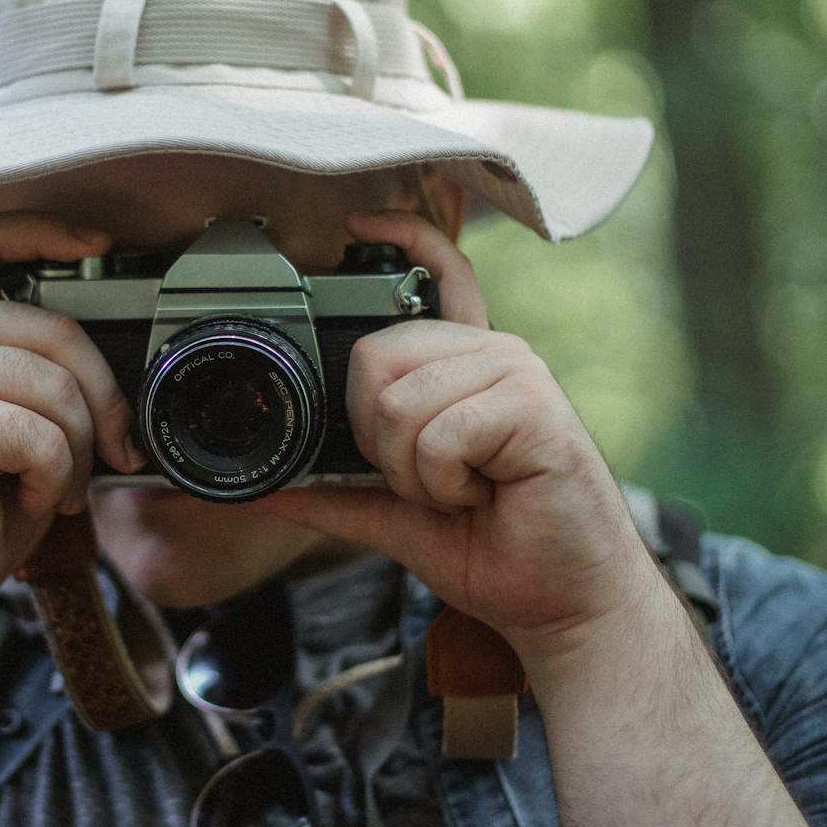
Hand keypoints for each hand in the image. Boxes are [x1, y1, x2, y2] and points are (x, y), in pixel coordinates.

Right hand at [0, 212, 144, 640]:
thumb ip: (44, 371)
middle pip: (57, 330)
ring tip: (55, 486)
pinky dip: (54, 478)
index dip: (49, 232)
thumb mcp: (14, 420)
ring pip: (56, 389)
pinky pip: (41, 436)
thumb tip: (127, 355)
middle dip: (105, 400)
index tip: (99, 245)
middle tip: (113, 453)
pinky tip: (29, 499)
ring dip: (79, 452)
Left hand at [251, 210, 669, 658]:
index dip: (401, 239)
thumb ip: (337, 495)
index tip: (357, 224)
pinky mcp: (533, 405)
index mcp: (467, 368)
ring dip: (415, 473)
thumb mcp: (399, 518)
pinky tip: (486, 494)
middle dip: (378, 439)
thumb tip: (263, 493)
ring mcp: (517, 373)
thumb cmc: (497, 551)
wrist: (563, 602)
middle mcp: (493, 355)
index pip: (440, 275)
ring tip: (466, 491)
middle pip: (375, 355)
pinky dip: (444, 483)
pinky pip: (438, 434)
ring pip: (399, 402)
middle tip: (432, 481)